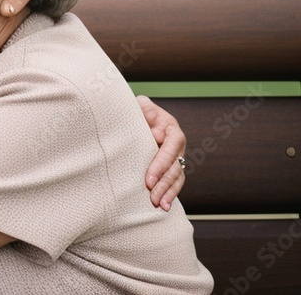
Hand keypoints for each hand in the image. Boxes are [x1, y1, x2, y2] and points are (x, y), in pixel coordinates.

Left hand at [137, 95, 185, 210]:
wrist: (138, 116)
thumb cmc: (137, 111)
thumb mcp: (140, 105)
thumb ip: (143, 108)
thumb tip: (147, 118)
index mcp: (171, 129)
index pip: (169, 149)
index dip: (160, 165)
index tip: (148, 179)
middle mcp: (176, 146)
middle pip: (174, 167)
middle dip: (163, 184)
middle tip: (152, 196)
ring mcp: (175, 158)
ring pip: (176, 178)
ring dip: (169, 193)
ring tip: (161, 206)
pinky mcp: (169, 168)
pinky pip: (173, 183)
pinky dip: (170, 195)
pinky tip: (165, 207)